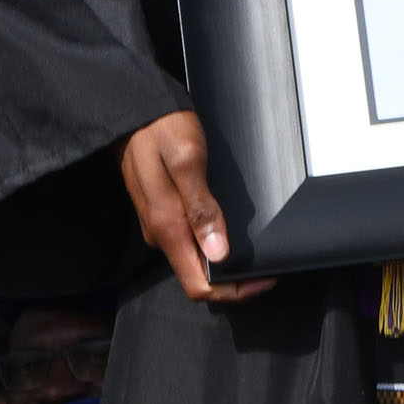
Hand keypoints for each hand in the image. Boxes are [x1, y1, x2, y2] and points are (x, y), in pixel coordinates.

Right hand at [119, 111, 273, 302]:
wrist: (135, 112)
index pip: (198, 285)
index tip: (264, 279)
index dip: (233, 291)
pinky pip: (189, 239)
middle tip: (268, 268)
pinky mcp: (163, 211)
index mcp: (167, 227)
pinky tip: (231, 229)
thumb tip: (219, 252)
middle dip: (233, 280)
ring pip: (194, 258)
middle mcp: (161, 233)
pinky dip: (213, 242)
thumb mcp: (188, 162)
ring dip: (225, 261)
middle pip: (198, 276)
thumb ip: (201, 208)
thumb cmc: (163, 130)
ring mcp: (160, 224)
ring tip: (256, 250)